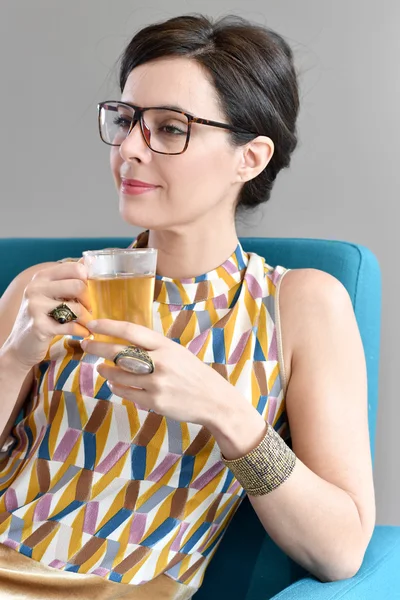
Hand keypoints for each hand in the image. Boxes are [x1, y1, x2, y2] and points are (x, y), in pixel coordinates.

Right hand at [4, 262, 91, 369]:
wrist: (21, 344)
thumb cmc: (42, 316)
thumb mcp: (51, 293)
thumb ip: (69, 278)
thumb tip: (90, 260)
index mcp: (42, 276)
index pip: (75, 268)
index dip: (89, 281)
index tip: (89, 293)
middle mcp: (36, 288)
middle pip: (78, 286)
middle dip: (89, 300)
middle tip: (89, 310)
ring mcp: (36, 307)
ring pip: (76, 308)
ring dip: (88, 318)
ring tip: (88, 323)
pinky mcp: (39, 326)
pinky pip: (71, 327)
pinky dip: (82, 331)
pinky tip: (84, 332)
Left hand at [81, 318, 233, 425]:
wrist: (214, 400)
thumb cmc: (193, 373)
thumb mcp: (177, 352)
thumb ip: (153, 347)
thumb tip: (123, 341)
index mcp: (166, 345)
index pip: (130, 330)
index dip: (108, 326)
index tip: (91, 324)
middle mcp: (160, 362)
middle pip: (119, 351)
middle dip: (97, 347)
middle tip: (85, 344)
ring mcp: (156, 383)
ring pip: (119, 374)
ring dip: (105, 370)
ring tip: (101, 368)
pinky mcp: (154, 401)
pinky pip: (126, 392)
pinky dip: (116, 386)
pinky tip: (114, 383)